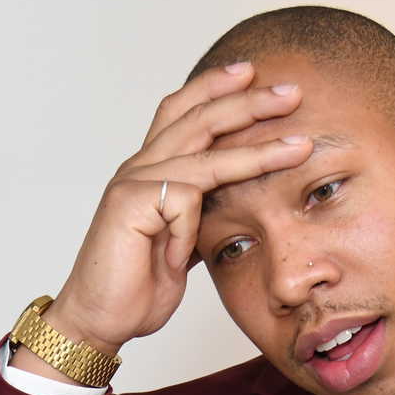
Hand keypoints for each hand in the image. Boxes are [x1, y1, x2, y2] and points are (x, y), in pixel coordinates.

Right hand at [40, 62, 316, 358]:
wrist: (96, 320)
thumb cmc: (135, 287)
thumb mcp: (183, 244)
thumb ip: (202, 214)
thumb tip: (236, 200)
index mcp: (150, 170)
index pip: (182, 111)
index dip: (214, 87)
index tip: (253, 74)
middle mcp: (139, 168)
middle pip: (198, 117)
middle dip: (249, 101)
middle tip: (291, 93)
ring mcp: (132, 184)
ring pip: (204, 155)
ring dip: (258, 151)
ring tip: (298, 148)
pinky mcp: (129, 205)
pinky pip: (184, 200)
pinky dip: (191, 231)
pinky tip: (178, 260)